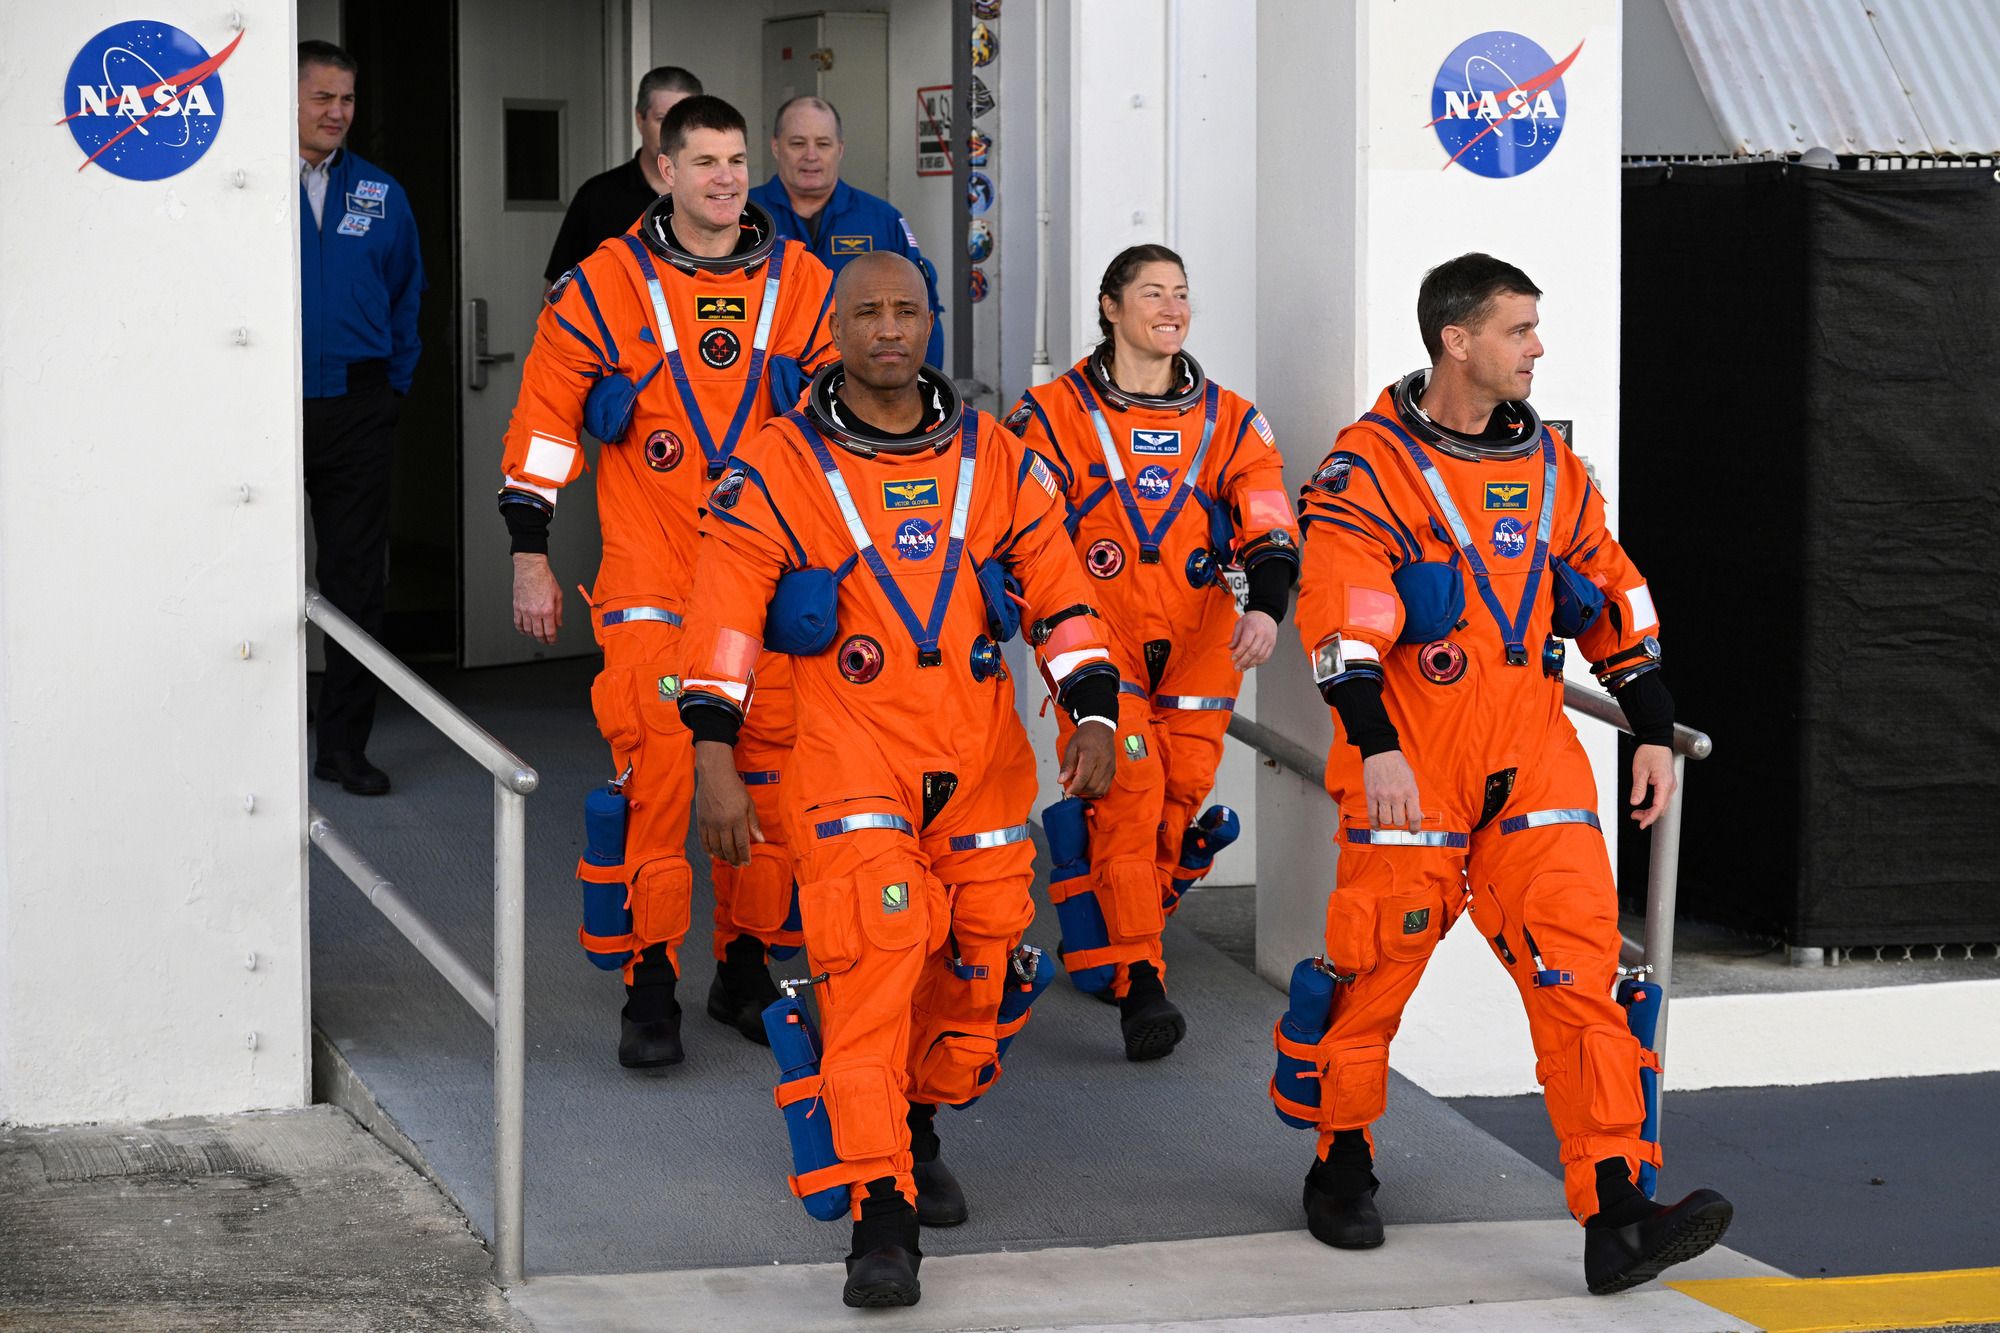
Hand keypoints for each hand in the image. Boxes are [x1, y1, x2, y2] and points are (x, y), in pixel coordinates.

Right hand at [512, 553, 562, 643]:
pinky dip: (521, 629)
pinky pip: (517, 622)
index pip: (550, 632)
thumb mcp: (558, 595)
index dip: (552, 640)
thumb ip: (559, 612)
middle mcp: (535, 612)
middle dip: (543, 640)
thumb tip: (559, 624)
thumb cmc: (545, 579)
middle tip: (546, 641)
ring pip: (527, 630)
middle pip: (538, 634)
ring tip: (536, 636)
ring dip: (532, 635)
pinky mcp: (517, 606)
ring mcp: (525, 610)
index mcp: (547, 610)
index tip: (553, 641)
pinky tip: (524, 630)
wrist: (531, 569)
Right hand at [694, 740, 762, 865]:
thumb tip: (760, 840)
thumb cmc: (735, 788)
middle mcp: (723, 823)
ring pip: (715, 847)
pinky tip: (713, 855)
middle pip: (728, 848)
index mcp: (737, 818)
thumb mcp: (749, 804)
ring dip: (722, 856)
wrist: (715, 774)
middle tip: (738, 865)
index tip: (747, 863)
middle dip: (734, 859)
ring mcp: (710, 823)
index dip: (744, 855)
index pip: (741, 843)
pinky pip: (703, 840)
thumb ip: (753, 823)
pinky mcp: (701, 821)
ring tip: (728, 860)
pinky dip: (708, 850)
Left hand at [1060, 721, 1115, 799]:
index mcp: (1091, 756)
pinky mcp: (1112, 771)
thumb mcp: (1071, 748)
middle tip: (1071, 787)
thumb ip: (1067, 765)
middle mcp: (1103, 763)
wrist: (1100, 728)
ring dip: (1088, 792)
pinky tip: (1088, 786)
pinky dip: (1096, 791)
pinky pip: (1106, 787)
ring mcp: (1110, 768)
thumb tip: (1061, 781)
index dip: (1075, 788)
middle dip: (1080, 791)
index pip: (1083, 778)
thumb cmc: (1085, 737)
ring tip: (1079, 786)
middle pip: (1092, 786)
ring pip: (1100, 789)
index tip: (1067, 793)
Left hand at [1229, 609, 1278, 670]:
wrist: (1266, 614)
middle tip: (1236, 667)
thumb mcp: (1240, 623)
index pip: (1246, 643)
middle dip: (1243, 661)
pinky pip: (1266, 656)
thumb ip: (1235, 636)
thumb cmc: (1251, 619)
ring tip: (1242, 668)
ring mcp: (1269, 640)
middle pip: (1253, 651)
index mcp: (1253, 628)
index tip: (1232, 659)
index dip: (1239, 653)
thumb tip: (1231, 648)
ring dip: (1250, 664)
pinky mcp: (1272, 644)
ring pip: (1260, 656)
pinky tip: (1251, 665)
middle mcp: (1262, 634)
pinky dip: (1258, 663)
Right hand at [1362, 750, 1422, 830]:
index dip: (1415, 828)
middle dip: (1400, 823)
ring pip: (1386, 820)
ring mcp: (1383, 796)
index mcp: (1410, 791)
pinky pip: (1372, 815)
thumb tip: (1419, 816)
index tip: (1413, 831)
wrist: (1382, 753)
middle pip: (1399, 821)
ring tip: (1389, 817)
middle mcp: (1397, 796)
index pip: (1415, 817)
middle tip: (1400, 818)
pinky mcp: (1371, 795)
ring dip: (1388, 822)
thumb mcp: (1412, 781)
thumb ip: (1415, 799)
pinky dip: (1375, 823)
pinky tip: (1378, 826)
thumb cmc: (1398, 766)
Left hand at [1628, 743, 1676, 828]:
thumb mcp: (1639, 771)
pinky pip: (1662, 798)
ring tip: (1636, 812)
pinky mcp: (1667, 783)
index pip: (1658, 806)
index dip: (1650, 817)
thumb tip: (1635, 802)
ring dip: (1650, 810)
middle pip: (1661, 808)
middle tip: (1634, 817)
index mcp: (1664, 783)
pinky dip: (1654, 804)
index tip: (1642, 824)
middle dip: (1649, 815)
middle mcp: (1670, 786)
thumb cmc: (1649, 752)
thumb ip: (1638, 788)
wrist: (1656, 741)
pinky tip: (1644, 805)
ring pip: (1662, 804)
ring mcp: (1670, 784)